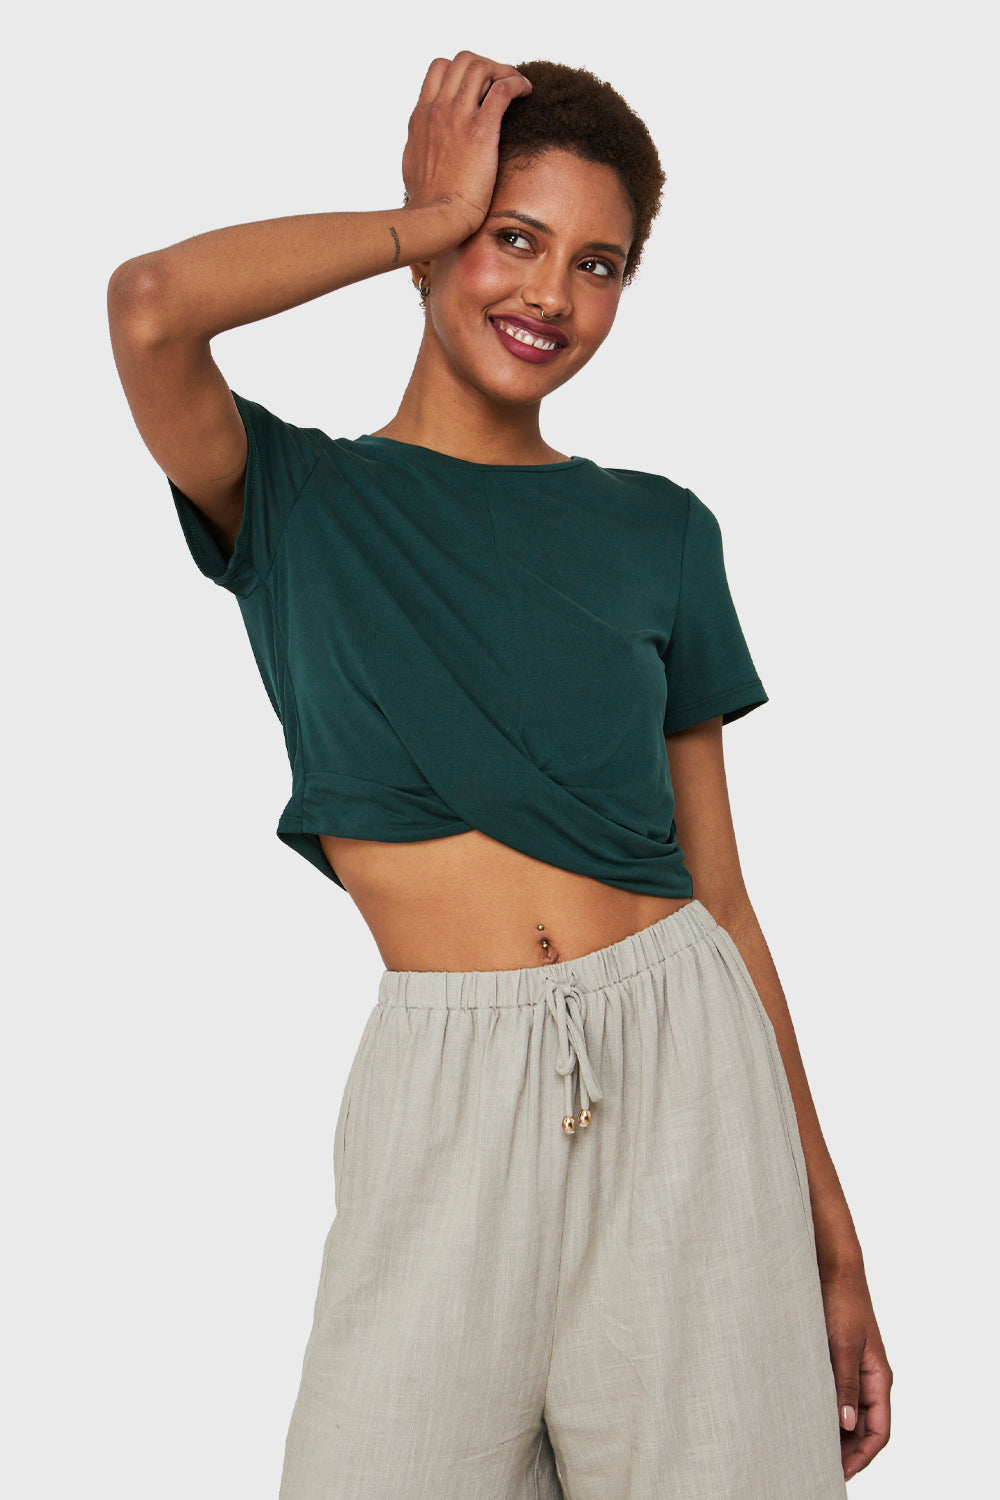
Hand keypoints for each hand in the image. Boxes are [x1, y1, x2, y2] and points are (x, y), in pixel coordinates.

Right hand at [402, 51, 532, 243]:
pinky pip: (503, 88)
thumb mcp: (413, 163)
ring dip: (503, 70)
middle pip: (462, 60)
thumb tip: (423, 140)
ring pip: (481, 67)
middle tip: (500, 84)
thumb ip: (420, 143)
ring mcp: (458, 117)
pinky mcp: (481, 130)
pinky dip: (517, 82)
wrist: (436, 218)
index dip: (462, 71)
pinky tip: (526, 91)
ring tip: (516, 87)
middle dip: (486, 65)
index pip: (440, 69)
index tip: (477, 88)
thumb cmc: (427, 202)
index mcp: (422, 116)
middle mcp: (438, 110)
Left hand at [820, 1265, 892, 1480]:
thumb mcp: (843, 1345)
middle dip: (846, 1450)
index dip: (862, 1456)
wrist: (832, 1268)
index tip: (841, 1473)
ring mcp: (853, 1369)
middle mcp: (869, 1378)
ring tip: (809, 1448)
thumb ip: (845, 1384)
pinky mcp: (837, 1359)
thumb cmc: (842, 1301)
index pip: (879, 1431)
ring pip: (848, 1412)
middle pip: (864, 1427)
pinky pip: (835, 1393)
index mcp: (879, 1377)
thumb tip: (847, 1426)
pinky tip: (804, 1416)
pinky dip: (824, 1409)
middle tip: (818, 1465)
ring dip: (834, 1431)